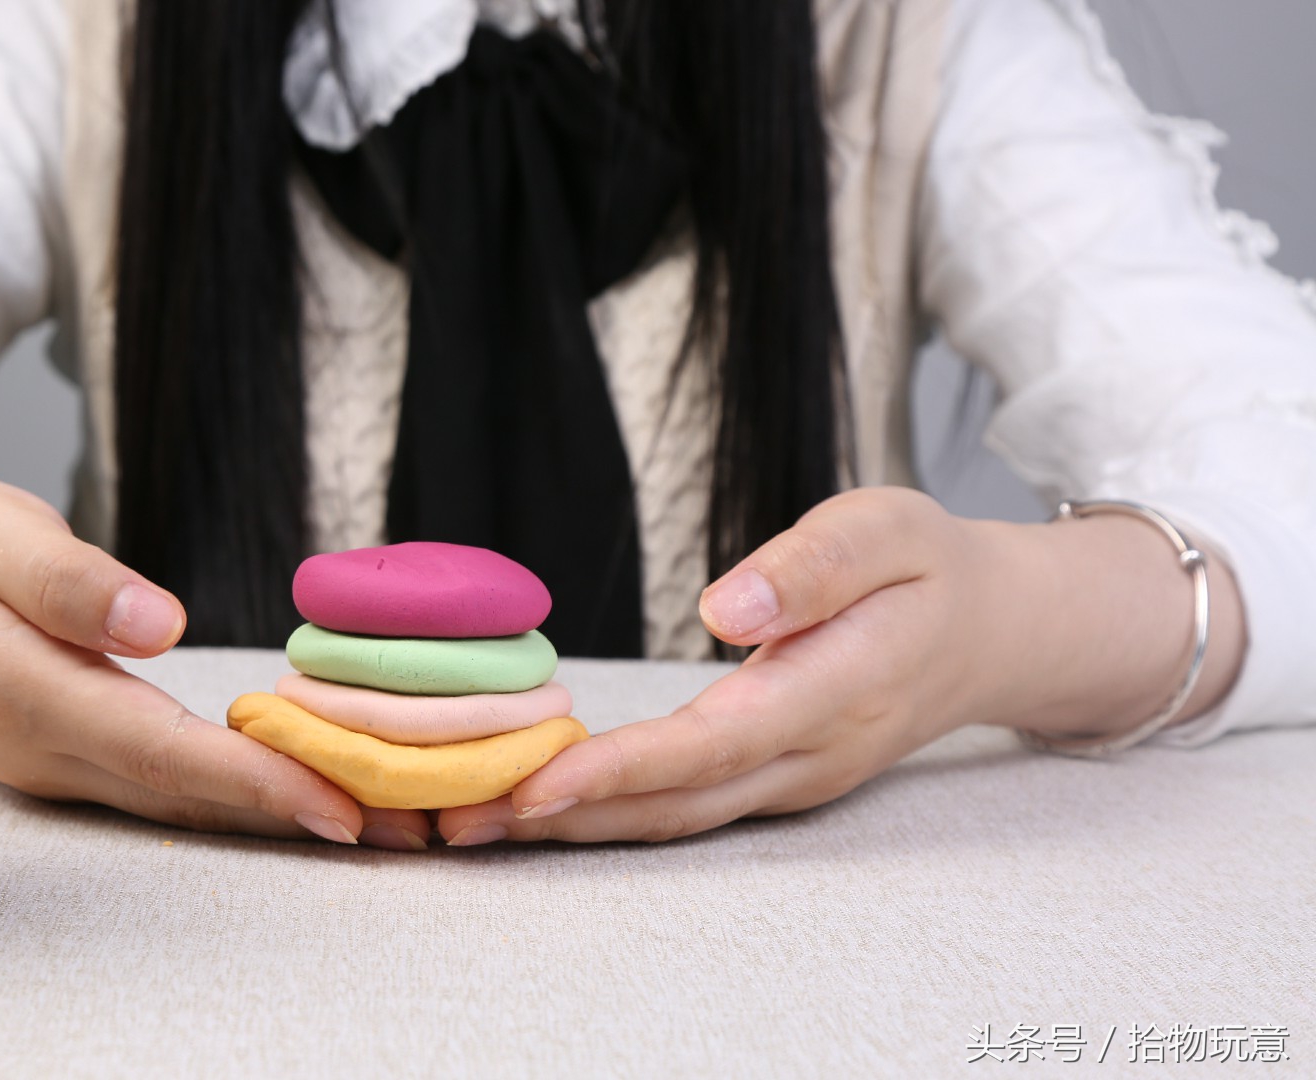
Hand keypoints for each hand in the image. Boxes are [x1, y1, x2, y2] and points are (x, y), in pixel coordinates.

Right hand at [0, 472, 435, 850]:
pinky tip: (284, 788)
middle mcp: (33, 745)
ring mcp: (42, 761)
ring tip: (369, 811)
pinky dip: (223, 793)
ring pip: (168, 801)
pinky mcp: (55, 757)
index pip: (154, 745)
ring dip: (264, 811)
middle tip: (399, 822)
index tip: (337, 797)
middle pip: (176, 792)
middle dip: (286, 809)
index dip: (249, 777)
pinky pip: (151, 787)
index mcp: (16, 686)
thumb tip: (157, 626)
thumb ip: (65, 579)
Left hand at [436, 486, 1245, 844]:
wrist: (997, 631)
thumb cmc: (932, 565)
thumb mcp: (889, 526)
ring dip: (575, 827)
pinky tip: (543, 803)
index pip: (711, 743)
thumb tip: (724, 607)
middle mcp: (810, 755)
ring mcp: (795, 779)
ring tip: (473, 821)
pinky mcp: (776, 779)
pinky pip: (686, 808)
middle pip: (676, 804)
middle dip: (564, 818)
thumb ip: (812, 565)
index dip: (620, 770)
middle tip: (457, 818)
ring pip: (675, 819)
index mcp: (836, 690)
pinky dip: (612, 812)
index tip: (535, 783)